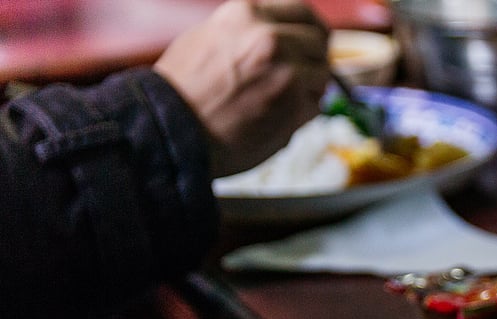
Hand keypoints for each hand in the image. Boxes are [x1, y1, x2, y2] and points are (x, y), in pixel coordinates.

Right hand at [154, 0, 329, 176]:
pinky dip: (303, 112)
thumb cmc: (183, 87)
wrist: (173, 128)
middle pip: (320, 41)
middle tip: (303, 74)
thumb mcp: (211, 35)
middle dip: (314, 57)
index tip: (313, 39)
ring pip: (322, 74)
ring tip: (281, 98)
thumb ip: (249, 30)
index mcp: (249, 13)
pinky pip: (315, 105)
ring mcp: (288, 72)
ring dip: (309, 87)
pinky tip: (277, 116)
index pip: (303, 11)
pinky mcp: (295, 106)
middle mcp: (272, 37)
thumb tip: (280, 31)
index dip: (311, 28)